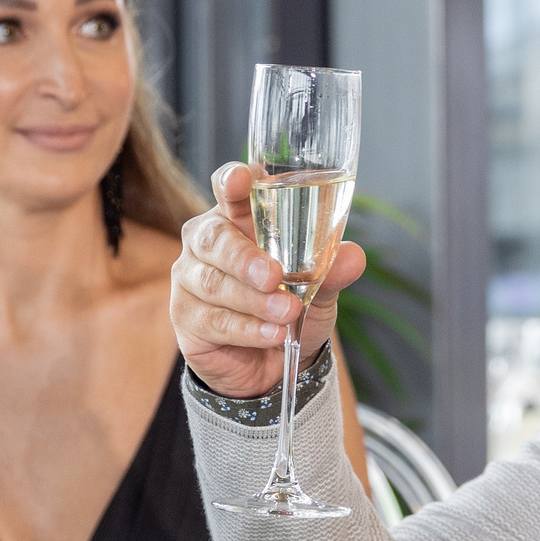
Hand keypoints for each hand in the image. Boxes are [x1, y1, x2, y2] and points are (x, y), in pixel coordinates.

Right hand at [169, 163, 368, 399]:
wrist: (274, 362)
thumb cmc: (289, 306)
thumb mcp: (319, 288)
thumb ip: (331, 270)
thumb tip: (353, 256)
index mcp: (237, 218)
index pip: (227, 188)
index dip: (231, 180)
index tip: (242, 178)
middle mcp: (206, 242)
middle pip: (213, 238)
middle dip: (244, 257)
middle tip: (274, 276)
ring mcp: (190, 278)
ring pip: (213, 283)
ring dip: (254, 300)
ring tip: (287, 312)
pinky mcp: (185, 316)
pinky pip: (212, 320)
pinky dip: (246, 329)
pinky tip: (271, 334)